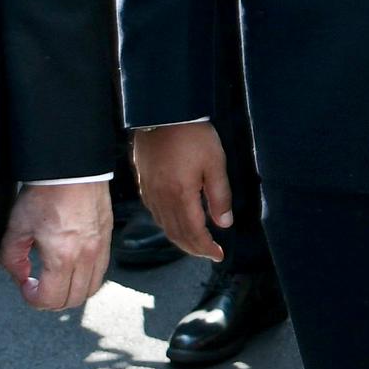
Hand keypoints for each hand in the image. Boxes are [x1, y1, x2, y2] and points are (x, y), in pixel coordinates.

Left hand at [0, 179, 109, 311]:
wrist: (72, 168)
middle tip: (38, 289)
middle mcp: (86, 256)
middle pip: (73, 300)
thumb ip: (13, 258)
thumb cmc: (45, 192)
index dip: (33, 299)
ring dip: (71, 293)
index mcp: (62, 256)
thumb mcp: (17, 226)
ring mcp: (100, 248)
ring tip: (55, 281)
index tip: (26, 287)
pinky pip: (100, 272)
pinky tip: (71, 268)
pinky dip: (85, 279)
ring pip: (90, 289)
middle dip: (51, 301)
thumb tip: (21, 276)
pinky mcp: (107, 239)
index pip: (51, 299)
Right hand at [131, 124, 231, 263]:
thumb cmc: (192, 135)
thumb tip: (224, 223)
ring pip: (164, 226)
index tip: (219, 255)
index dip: (206, 248)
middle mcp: (161, 199)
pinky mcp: (144, 183)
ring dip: (180, 239)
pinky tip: (176, 223)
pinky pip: (155, 213)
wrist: (162, 112)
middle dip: (194, 248)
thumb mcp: (215, 163)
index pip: (194, 232)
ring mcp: (150, 192)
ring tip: (196, 243)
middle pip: (177, 234)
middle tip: (210, 254)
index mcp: (180, 195)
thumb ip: (220, 196)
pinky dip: (167, 225)